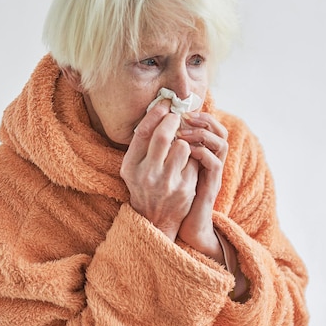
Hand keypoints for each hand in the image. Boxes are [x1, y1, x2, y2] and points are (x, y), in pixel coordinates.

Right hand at [120, 101, 198, 240]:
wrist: (154, 220)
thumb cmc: (144, 186)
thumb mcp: (133, 167)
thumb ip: (141, 145)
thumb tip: (158, 111)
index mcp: (131, 166)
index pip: (143, 132)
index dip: (155, 114)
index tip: (165, 105)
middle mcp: (147, 174)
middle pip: (163, 135)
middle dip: (173, 121)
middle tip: (177, 117)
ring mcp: (168, 182)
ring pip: (183, 146)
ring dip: (184, 140)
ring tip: (182, 143)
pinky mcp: (185, 189)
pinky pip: (194, 161)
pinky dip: (193, 157)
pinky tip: (189, 161)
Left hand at [176, 112, 227, 258]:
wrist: (181, 227)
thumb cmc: (173, 198)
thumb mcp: (171, 171)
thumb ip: (169, 152)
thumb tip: (155, 130)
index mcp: (202, 155)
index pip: (210, 127)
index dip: (198, 115)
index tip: (179, 109)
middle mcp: (211, 162)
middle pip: (220, 130)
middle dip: (202, 119)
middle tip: (184, 116)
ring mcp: (213, 174)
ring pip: (221, 143)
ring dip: (202, 133)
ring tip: (184, 132)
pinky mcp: (211, 186)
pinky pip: (214, 163)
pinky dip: (202, 152)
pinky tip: (187, 151)